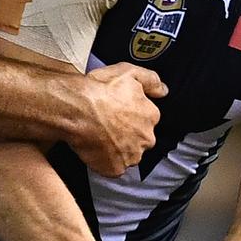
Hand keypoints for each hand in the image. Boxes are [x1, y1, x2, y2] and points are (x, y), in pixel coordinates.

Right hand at [72, 62, 165, 176]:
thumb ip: (151, 80)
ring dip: (118, 149)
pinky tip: (95, 149)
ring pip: (128, 154)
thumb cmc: (99, 90)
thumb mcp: (128, 72)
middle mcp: (146, 138)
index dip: (131, 116)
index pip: (147, 120)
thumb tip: (164, 90)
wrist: (75, 109)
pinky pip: (113, 168)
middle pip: (140, 139)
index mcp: (151, 115)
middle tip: (107, 125)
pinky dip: (105, 162)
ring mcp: (131, 155)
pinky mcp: (115, 168)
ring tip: (99, 137)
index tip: (117, 112)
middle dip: (127, 135)